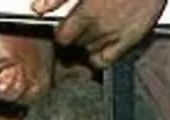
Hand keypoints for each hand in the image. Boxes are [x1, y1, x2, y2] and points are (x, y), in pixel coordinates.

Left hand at [31, 0, 166, 67]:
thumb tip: (38, 9)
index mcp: (86, 13)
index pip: (62, 38)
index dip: (61, 33)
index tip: (63, 29)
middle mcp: (100, 28)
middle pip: (76, 45)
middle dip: (74, 38)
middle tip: (78, 29)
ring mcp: (116, 36)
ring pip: (90, 52)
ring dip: (86, 45)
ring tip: (91, 32)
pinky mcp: (131, 39)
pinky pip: (107, 59)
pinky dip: (99, 56)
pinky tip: (100, 47)